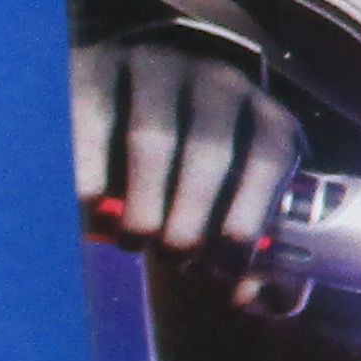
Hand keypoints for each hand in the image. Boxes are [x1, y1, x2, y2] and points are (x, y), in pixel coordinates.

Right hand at [72, 37, 303, 303]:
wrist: (138, 105)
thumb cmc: (198, 182)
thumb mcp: (240, 210)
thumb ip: (263, 263)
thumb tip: (249, 296)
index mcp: (266, 117)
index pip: (269, 158)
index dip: (250, 218)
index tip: (224, 267)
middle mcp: (218, 81)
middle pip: (210, 153)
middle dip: (191, 221)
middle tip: (172, 258)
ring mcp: (159, 66)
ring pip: (153, 140)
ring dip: (144, 206)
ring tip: (134, 241)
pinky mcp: (102, 64)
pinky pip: (93, 124)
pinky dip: (91, 179)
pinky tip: (91, 215)